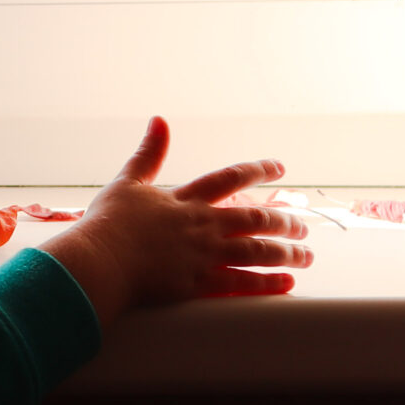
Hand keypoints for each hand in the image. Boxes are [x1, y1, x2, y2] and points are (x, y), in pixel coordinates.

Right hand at [39, 117, 312, 326]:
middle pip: (255, 219)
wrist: (99, 260)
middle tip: (303, 226)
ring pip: (257, 251)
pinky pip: (242, 283)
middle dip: (284, 221)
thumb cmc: (108, 223)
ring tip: (306, 256)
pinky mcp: (198, 284)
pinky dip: (268, 283)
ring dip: (286, 253)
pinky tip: (287, 283)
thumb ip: (148, 153)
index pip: (229, 179)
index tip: (280, 169)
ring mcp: (204, 256)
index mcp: (186, 200)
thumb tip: (159, 120)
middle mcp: (203, 226)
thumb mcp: (127, 181)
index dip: (258, 170)